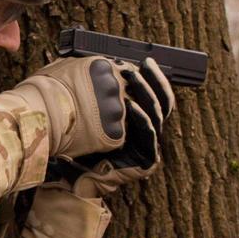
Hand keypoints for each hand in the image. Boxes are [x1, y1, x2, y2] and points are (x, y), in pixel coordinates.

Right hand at [11, 56, 136, 159]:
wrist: (37, 116)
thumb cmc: (42, 91)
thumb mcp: (62, 67)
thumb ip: (81, 67)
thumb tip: (82, 66)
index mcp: (103, 66)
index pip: (118, 74)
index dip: (108, 85)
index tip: (100, 93)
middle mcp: (114, 85)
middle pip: (120, 95)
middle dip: (107, 103)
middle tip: (88, 111)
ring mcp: (116, 110)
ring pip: (117, 116)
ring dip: (106, 121)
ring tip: (85, 124)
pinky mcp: (115, 133)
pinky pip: (114, 136)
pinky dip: (103, 138)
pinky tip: (87, 135)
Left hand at [46, 58, 172, 196]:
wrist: (74, 177)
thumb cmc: (82, 144)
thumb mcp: (94, 112)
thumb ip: (104, 93)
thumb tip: (105, 63)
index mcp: (140, 121)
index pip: (156, 95)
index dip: (155, 78)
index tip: (145, 61)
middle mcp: (148, 133)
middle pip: (163, 102)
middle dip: (155, 80)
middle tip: (145, 64)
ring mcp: (149, 147)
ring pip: (157, 114)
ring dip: (145, 92)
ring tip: (132, 76)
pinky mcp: (147, 160)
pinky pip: (148, 134)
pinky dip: (141, 118)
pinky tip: (130, 105)